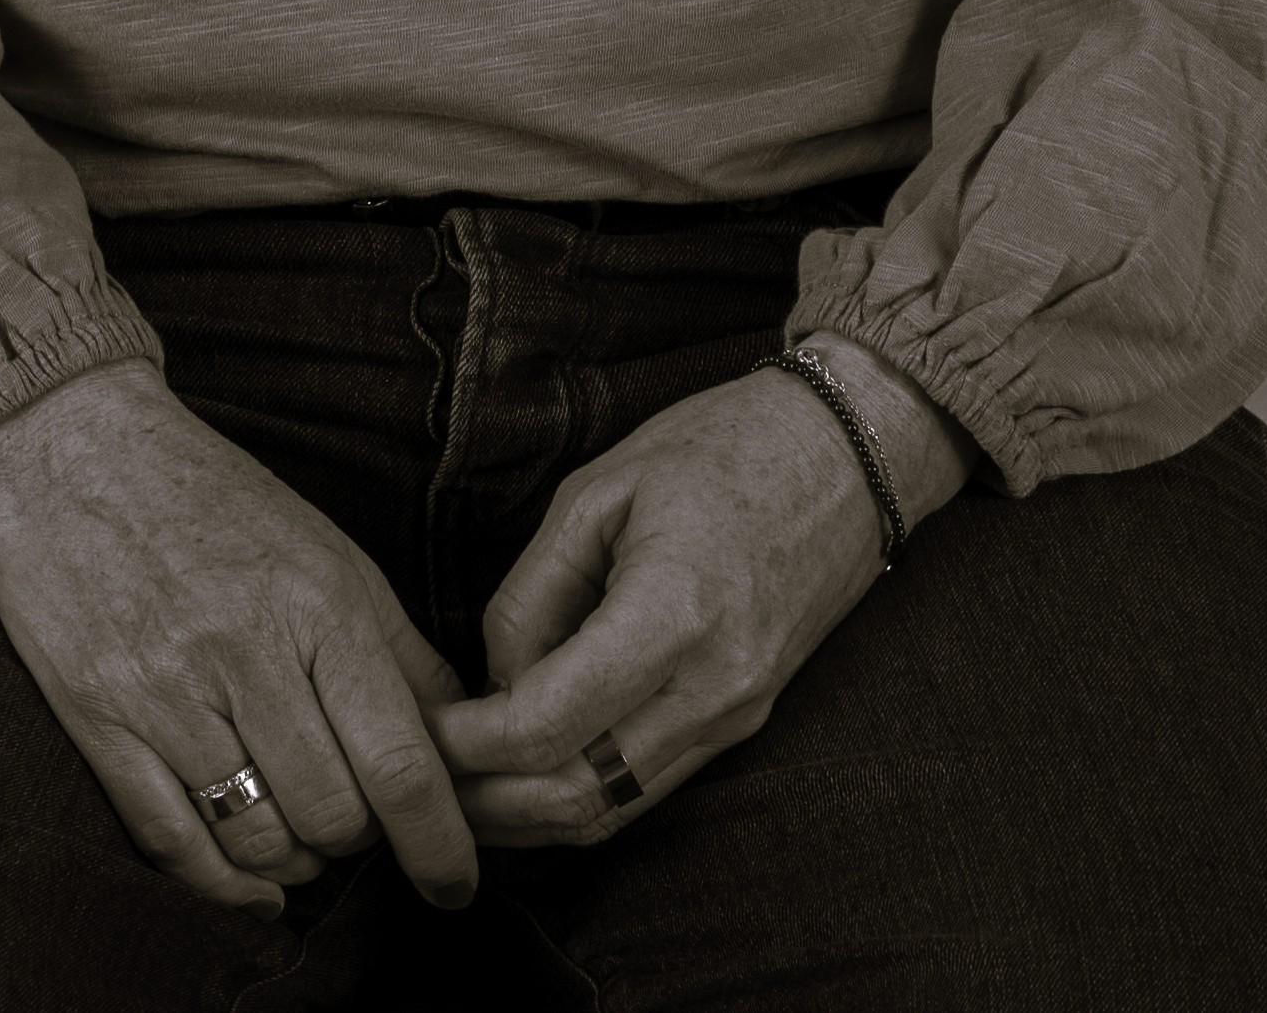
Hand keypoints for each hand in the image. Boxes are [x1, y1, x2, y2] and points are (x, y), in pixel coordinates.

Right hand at [0, 359, 479, 920]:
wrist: (72, 450)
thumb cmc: (213, 501)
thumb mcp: (326, 550)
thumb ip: (400, 649)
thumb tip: (466, 739)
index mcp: (317, 603)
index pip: (399, 759)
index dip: (438, 842)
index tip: (456, 886)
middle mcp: (245, 652)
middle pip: (333, 815)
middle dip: (359, 839)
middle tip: (355, 816)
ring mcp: (166, 692)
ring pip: (258, 842)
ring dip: (295, 861)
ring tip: (300, 833)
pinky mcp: (99, 722)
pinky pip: (173, 844)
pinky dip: (223, 886)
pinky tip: (252, 885)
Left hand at [430, 350, 963, 850]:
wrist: (843, 455)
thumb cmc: (719, 448)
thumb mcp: (600, 489)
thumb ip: (534, 591)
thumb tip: (494, 680)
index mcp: (672, 614)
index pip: (547, 725)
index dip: (470, 744)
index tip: (423, 729)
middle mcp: (711, 688)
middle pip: (576, 797)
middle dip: (489, 803)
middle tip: (426, 777)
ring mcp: (734, 716)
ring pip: (611, 811)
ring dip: (530, 817)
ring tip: (464, 788)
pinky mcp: (741, 723)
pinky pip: (646, 788)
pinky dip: (580, 795)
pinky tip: (529, 772)